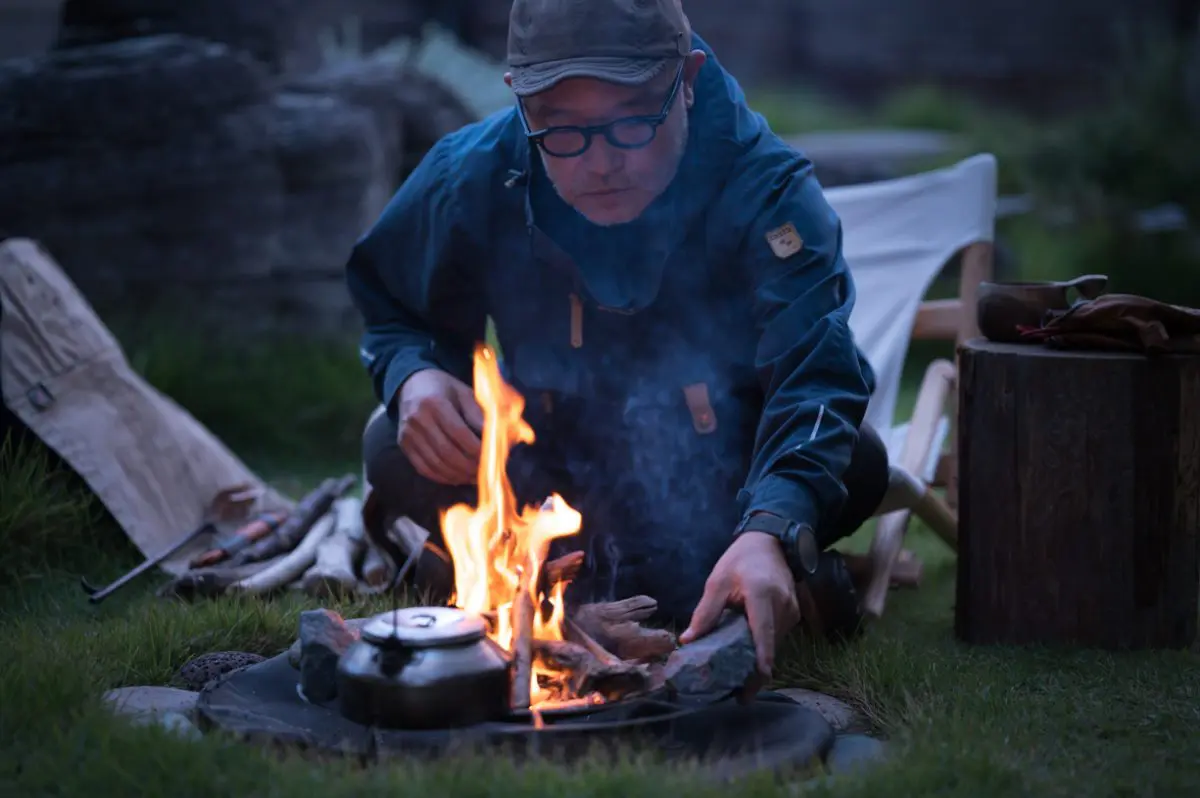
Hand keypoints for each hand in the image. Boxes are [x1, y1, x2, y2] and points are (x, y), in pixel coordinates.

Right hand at [396, 369, 484, 485]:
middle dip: (469, 466)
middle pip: (447, 452)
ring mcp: (408, 434)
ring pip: (436, 464)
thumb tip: (498, 437)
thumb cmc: (444, 389)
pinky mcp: (404, 445)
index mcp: (435, 403)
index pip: (459, 433)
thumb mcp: (464, 393)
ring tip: (475, 478)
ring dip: (458, 475)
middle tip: (486, 472)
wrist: (412, 384)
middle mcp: (418, 420)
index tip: (492, 457)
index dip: (477, 449)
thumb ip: (478, 414)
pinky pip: (424, 468)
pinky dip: (443, 477)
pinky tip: (458, 478)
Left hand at [679, 530, 800, 682]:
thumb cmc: (740, 560)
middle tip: (738, 696)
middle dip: (755, 672)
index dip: (760, 660)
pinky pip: (777, 638)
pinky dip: (763, 649)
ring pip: (774, 645)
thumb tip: (688, 641)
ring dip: (759, 662)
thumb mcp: (717, 581)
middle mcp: (783, 606)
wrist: (769, 543)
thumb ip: (705, 612)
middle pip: (769, 646)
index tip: (754, 683)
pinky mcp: (794, 615)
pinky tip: (748, 661)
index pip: (763, 633)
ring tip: (740, 685)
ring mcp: (792, 612)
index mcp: (763, 595)